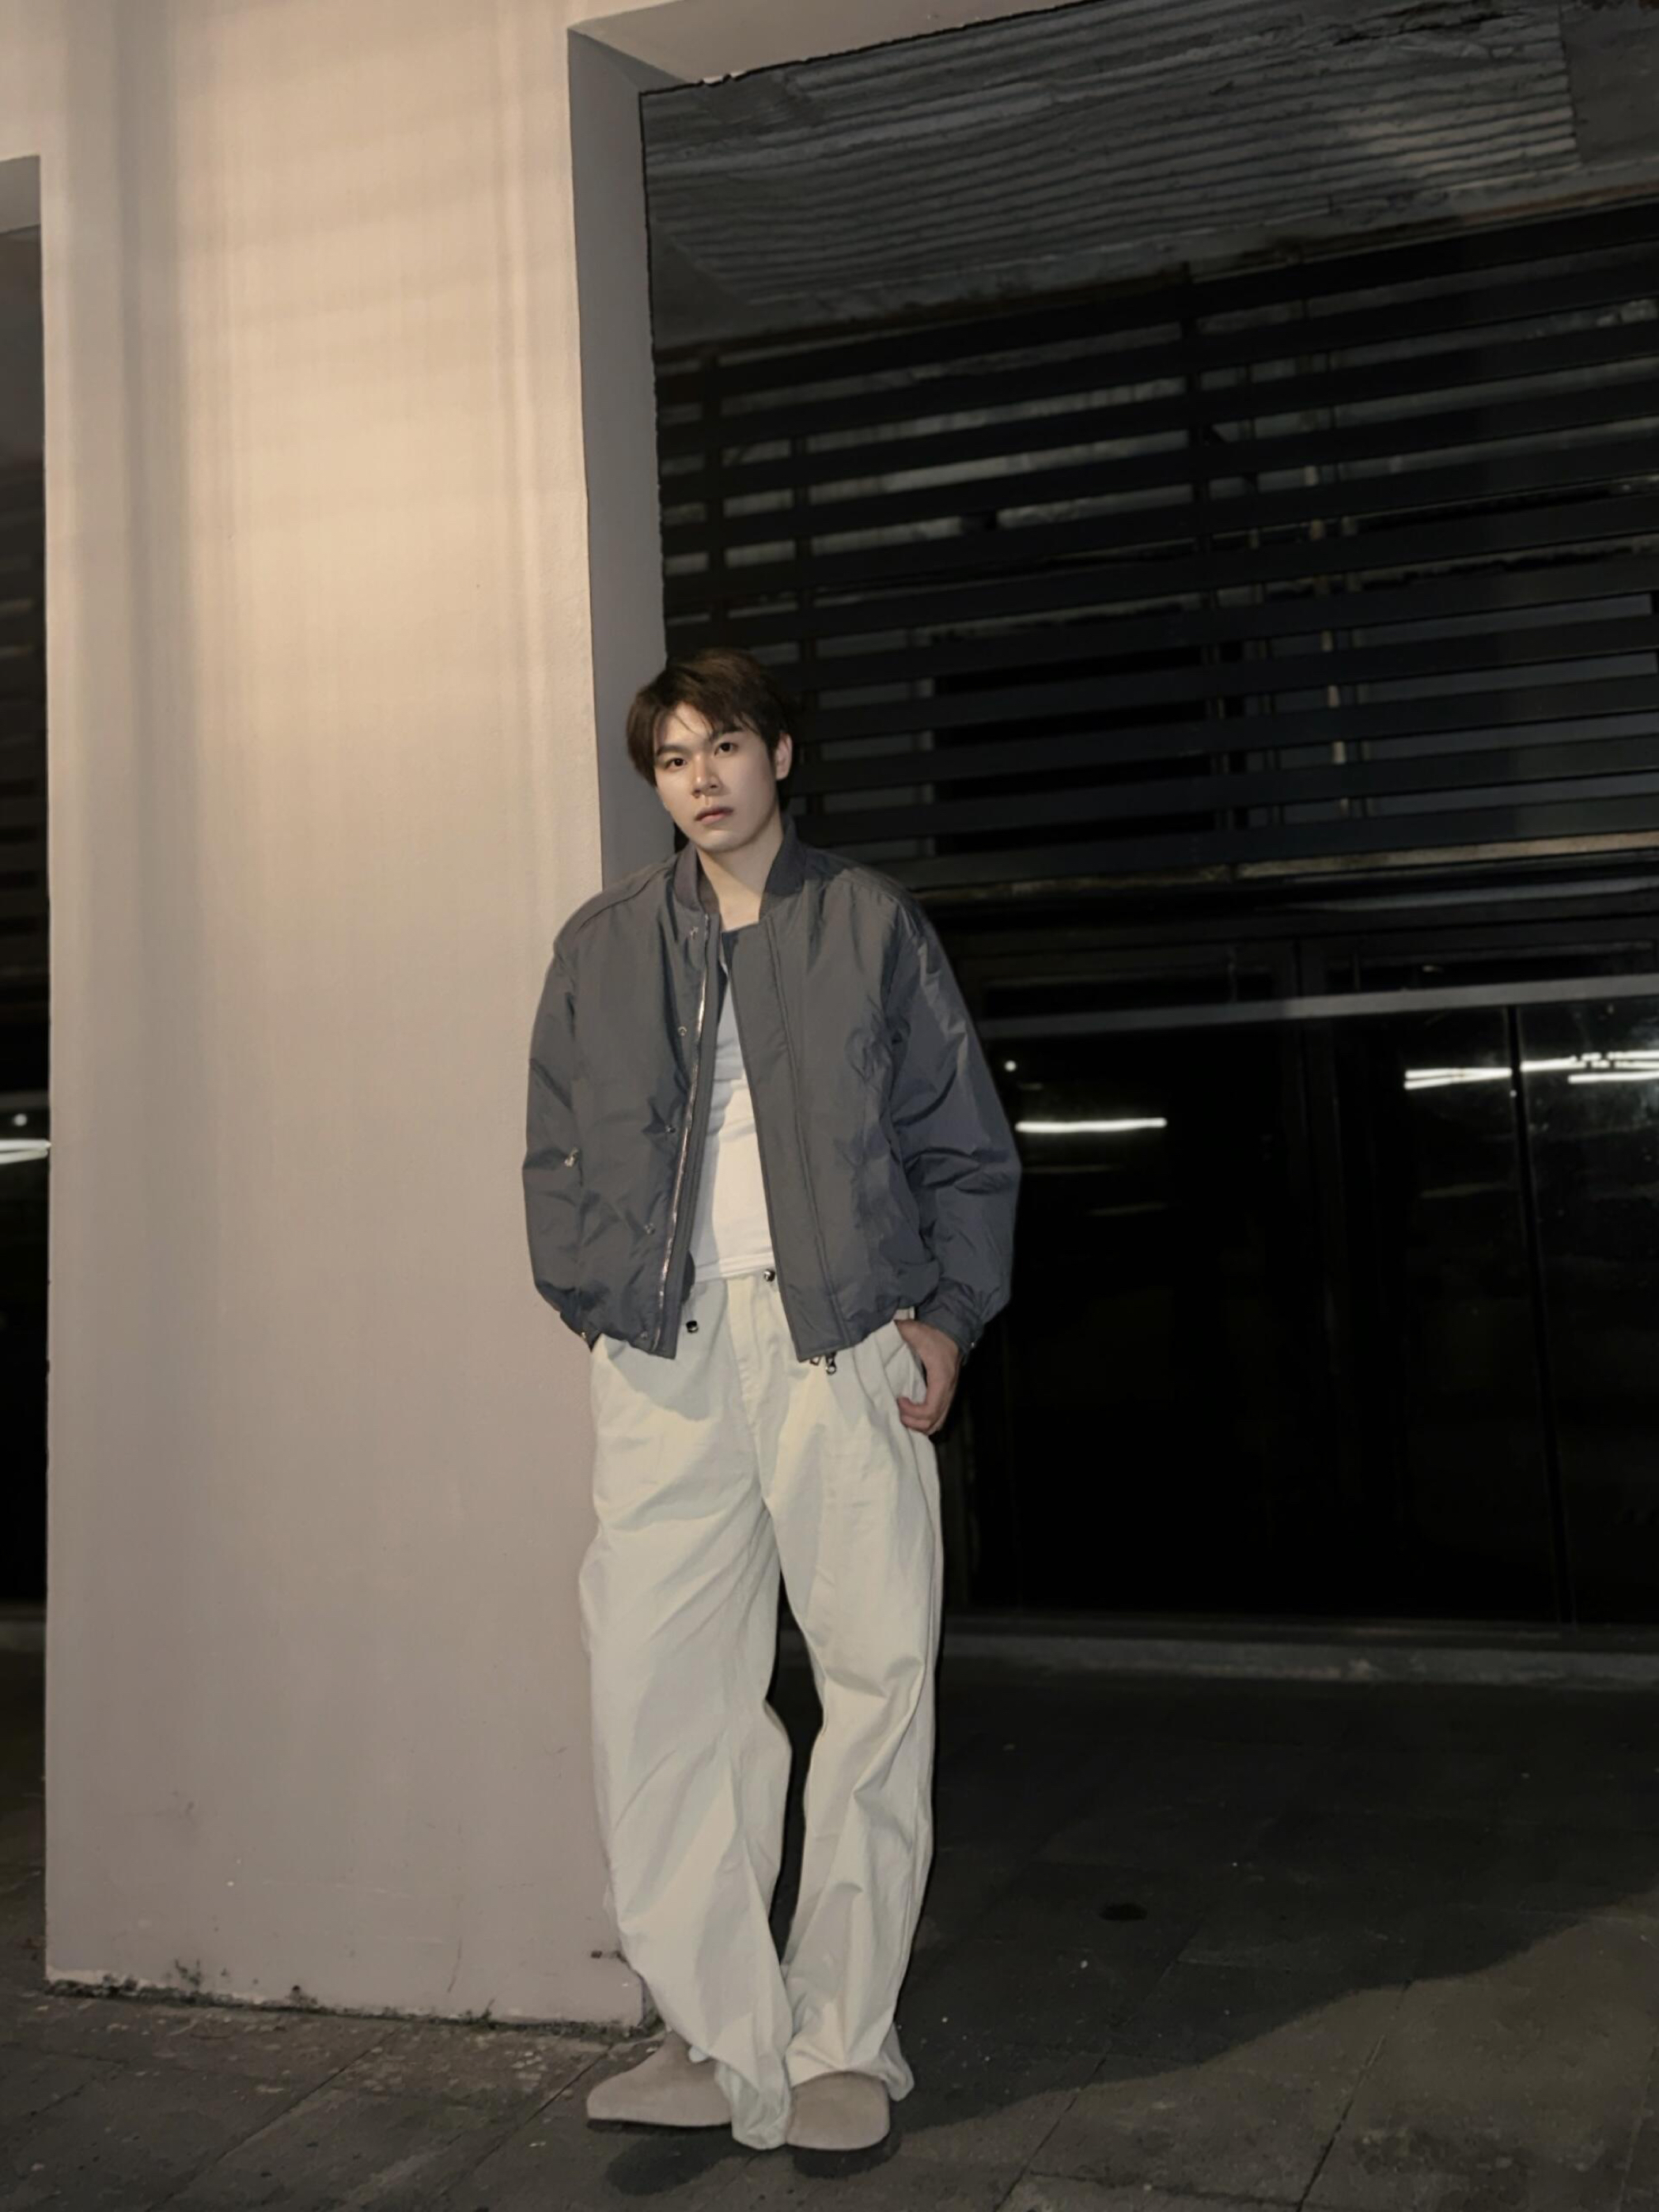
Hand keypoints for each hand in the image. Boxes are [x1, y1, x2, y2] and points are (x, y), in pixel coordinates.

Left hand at [894, 1317, 961, 1436]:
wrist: (953, 1331)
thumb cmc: (933, 1334)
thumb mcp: (914, 1330)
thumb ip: (897, 1331)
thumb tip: (877, 1334)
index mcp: (941, 1379)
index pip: (930, 1409)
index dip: (912, 1412)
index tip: (899, 1400)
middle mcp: (948, 1390)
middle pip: (934, 1422)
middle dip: (913, 1422)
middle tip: (898, 1413)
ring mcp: (950, 1394)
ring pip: (938, 1423)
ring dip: (920, 1425)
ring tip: (904, 1416)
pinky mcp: (947, 1394)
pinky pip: (939, 1417)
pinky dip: (926, 1421)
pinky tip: (912, 1414)